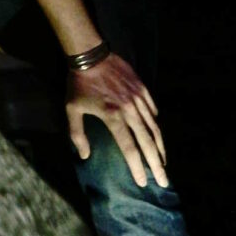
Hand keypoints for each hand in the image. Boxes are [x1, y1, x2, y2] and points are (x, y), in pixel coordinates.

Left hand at [66, 51, 167, 188]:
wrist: (90, 53)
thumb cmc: (79, 83)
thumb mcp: (72, 109)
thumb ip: (77, 135)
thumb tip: (85, 156)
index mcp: (113, 117)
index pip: (129, 148)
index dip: (137, 167)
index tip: (143, 182)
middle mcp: (129, 110)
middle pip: (147, 142)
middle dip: (157, 164)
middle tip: (163, 180)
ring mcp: (138, 98)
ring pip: (154, 127)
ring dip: (159, 147)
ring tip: (163, 162)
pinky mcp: (142, 88)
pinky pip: (152, 109)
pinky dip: (155, 123)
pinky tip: (156, 133)